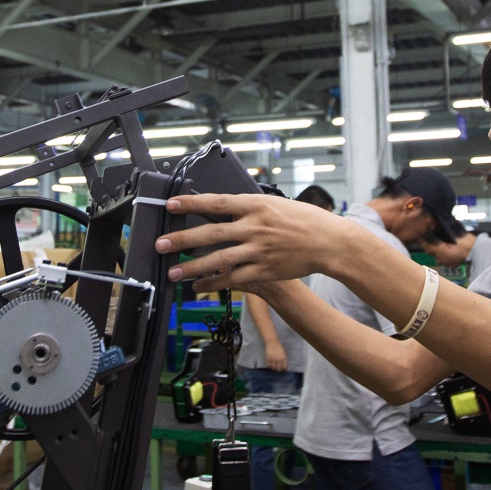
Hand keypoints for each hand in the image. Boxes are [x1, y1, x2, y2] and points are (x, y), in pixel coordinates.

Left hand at [156, 192, 346, 289]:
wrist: (329, 242)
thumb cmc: (303, 220)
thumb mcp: (275, 204)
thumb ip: (248, 207)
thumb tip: (221, 207)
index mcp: (256, 205)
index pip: (217, 203)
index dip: (192, 203)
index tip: (170, 205)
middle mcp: (255, 227)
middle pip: (211, 233)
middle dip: (183, 239)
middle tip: (161, 244)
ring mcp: (259, 250)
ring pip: (219, 260)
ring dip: (193, 267)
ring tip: (172, 272)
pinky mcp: (264, 270)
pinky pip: (233, 278)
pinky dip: (214, 283)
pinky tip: (198, 286)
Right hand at [261, 336, 287, 373]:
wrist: (273, 342)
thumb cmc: (279, 347)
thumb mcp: (283, 353)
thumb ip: (284, 359)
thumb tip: (283, 365)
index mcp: (283, 358)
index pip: (284, 367)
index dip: (283, 369)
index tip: (283, 370)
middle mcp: (278, 359)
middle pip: (279, 368)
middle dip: (279, 370)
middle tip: (278, 370)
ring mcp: (273, 359)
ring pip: (273, 368)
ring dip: (274, 369)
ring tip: (274, 369)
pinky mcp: (268, 358)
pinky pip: (269, 365)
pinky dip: (269, 366)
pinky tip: (270, 366)